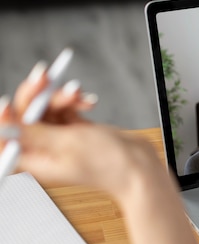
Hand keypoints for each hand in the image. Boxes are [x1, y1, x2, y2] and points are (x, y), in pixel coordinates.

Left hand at [0, 64, 164, 199]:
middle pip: (26, 116)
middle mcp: (44, 150)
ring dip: (61, 97)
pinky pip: (65, 109)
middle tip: (44, 75)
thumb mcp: (67, 144)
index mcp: (35, 160)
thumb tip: (6, 125)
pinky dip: (75, 102)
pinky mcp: (75, 131)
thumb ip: (33, 132)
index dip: (6, 117)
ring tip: (79, 94)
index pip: (7, 136)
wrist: (139, 167)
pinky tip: (89, 102)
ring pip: (47, 108)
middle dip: (36, 95)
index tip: (10, 100)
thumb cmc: (108, 164)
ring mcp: (60, 140)